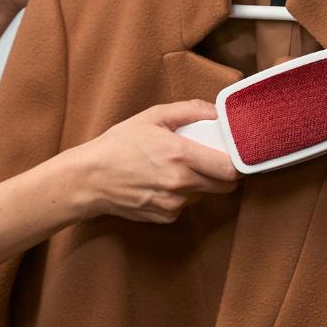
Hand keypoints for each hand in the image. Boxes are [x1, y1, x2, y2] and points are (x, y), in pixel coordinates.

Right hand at [61, 101, 239, 223]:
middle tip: (210, 161)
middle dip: (223, 174)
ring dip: (199, 183)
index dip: (237, 163)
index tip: (233, 155)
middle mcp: (180, 182)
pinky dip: (180, 195)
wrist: (89, 179)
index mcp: (180, 154)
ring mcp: (174, 202)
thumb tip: (216, 111)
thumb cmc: (117, 146)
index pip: (230, 169)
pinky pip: (185, 205)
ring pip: (204, 194)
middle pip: (225, 186)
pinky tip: (161, 184)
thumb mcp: (151, 117)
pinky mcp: (165, 216)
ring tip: (175, 170)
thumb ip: (189, 111)